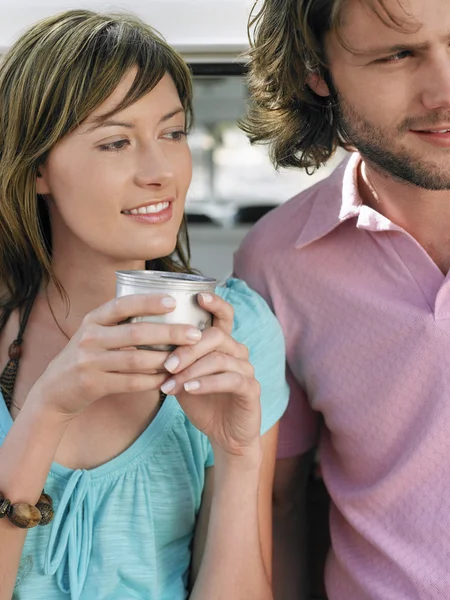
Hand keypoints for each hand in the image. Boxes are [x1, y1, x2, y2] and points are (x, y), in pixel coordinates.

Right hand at [32, 293, 202, 419]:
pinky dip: (153, 381)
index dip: (148, 302)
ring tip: (187, 358)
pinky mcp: (94, 384)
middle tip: (195, 334)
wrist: (54, 390)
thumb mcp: (95, 333)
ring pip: (136, 359)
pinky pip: (131, 382)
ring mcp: (90, 361)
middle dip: (169, 333)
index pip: (123, 305)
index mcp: (93, 319)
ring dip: (165, 360)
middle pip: (136, 332)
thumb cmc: (87, 357)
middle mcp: (90, 337)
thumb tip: (165, 308)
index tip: (174, 301)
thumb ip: (120, 323)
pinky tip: (169, 379)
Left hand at [160, 293, 261, 458]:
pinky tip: (189, 390)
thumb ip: (172, 361)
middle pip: (216, 336)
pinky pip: (230, 380)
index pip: (224, 316)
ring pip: (220, 359)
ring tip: (170, 383)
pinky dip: (206, 383)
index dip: (215, 303)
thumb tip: (141, 345)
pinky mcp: (252, 390)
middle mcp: (238, 352)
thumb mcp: (182, 378)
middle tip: (166, 364)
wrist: (224, 435)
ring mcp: (247, 370)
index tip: (198, 296)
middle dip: (188, 348)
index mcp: (223, 344)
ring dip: (192, 370)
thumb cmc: (202, 403)